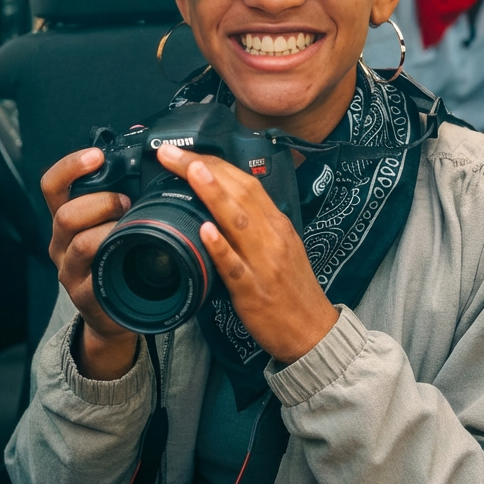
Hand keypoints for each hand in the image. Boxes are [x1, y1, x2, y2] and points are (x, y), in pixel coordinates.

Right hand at [40, 148, 137, 379]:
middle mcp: (61, 244)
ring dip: (109, 230)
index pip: (53, 185)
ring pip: (80, 244)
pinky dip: (115, 263)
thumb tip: (154, 163)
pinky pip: (95, 276)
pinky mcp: (84, 296)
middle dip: (100, 202)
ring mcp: (70, 271)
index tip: (97, 156)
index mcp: (67, 220)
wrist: (117, 314)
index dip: (70, 167)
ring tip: (132, 228)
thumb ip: (122, 199)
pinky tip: (132, 257)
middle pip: (65, 214)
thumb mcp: (114, 225)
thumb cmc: (121, 261)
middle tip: (126, 202)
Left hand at [156, 144, 337, 363]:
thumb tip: (226, 204)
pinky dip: (220, 247)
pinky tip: (205, 231)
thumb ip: (256, 225)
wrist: (313, 331)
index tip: (187, 152)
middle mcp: (272, 237)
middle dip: (204, 169)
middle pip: (240, 193)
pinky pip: (234, 267)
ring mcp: (263, 264)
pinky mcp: (253, 291)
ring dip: (214, 194)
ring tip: (192, 171)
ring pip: (238, 222)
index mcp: (277, 225)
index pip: (246, 183)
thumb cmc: (292, 291)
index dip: (215, 164)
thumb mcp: (281, 248)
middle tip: (171, 152)